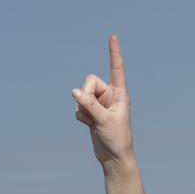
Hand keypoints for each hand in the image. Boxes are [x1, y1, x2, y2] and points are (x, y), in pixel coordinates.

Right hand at [73, 35, 134, 167]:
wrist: (113, 157)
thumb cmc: (117, 139)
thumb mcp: (104, 120)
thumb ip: (89, 104)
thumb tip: (74, 91)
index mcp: (120, 94)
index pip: (116, 69)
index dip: (114, 53)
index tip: (113, 36)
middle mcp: (110, 96)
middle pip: (89, 81)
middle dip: (86, 95)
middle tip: (94, 112)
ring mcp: (100, 103)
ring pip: (81, 94)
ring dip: (83, 109)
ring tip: (94, 122)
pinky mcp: (91, 111)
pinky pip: (77, 106)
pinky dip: (80, 116)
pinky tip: (90, 125)